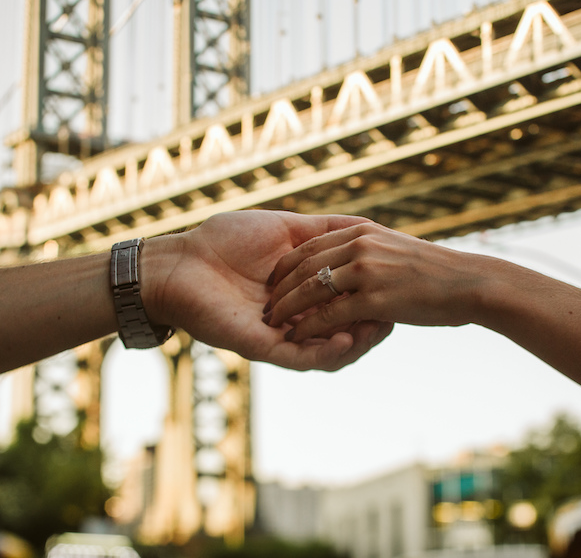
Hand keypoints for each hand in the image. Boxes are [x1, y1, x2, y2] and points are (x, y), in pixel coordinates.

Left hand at [147, 210, 392, 370]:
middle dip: (372, 327)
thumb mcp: (286, 227)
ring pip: (328, 352)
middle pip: (345, 333)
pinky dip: (326, 352)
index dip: (374, 298)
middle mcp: (296, 318)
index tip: (400, 288)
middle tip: (395, 317)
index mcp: (303, 293)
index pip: (348, 303)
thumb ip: (323, 230)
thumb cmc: (225, 240)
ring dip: (355, 343)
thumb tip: (366, 223)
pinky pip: (301, 358)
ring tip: (376, 330)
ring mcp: (280, 336)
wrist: (181, 262)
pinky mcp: (262, 347)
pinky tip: (346, 338)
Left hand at [262, 220, 494, 339]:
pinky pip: (328, 314)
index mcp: (363, 232)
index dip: (289, 263)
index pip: (312, 245)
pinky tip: (293, 337)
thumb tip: (355, 257)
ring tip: (269, 320)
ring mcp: (366, 271)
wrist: (470, 283)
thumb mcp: (399, 249)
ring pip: (310, 288)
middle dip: (280, 285)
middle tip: (263, 302)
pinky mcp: (373, 299)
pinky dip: (306, 327)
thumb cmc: (439, 271)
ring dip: (285, 306)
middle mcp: (360, 246)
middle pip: (304, 264)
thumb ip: (373, 250)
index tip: (273, 278)